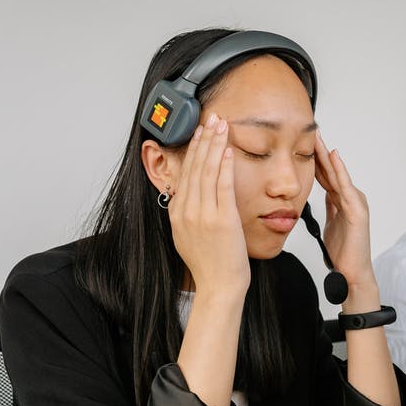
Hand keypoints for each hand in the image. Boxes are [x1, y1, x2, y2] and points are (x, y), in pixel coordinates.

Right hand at [169, 114, 249, 295]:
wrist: (218, 287)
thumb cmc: (209, 264)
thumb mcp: (187, 236)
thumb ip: (187, 213)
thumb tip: (187, 194)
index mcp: (177, 214)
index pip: (184, 173)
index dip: (192, 149)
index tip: (199, 132)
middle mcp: (187, 211)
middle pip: (194, 167)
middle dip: (203, 139)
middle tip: (211, 118)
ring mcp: (204, 215)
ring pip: (207, 171)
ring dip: (214, 145)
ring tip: (220, 125)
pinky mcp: (222, 219)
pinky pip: (223, 185)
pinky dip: (225, 165)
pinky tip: (228, 149)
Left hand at [313, 131, 376, 302]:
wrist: (351, 274)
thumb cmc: (343, 252)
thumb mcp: (330, 224)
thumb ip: (329, 208)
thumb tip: (320, 196)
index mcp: (342, 201)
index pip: (326, 175)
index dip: (316, 159)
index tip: (303, 142)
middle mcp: (350, 198)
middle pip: (332, 171)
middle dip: (321, 151)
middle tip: (310, 131)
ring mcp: (356, 203)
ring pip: (338, 175)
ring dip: (328, 156)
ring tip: (319, 138)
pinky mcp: (358, 211)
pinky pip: (346, 187)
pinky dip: (340, 171)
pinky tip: (334, 158)